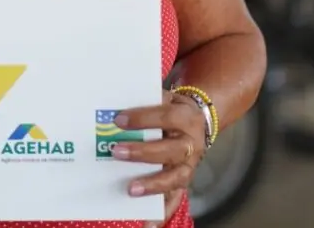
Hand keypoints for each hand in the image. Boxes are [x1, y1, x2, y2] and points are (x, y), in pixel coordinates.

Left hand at [111, 90, 208, 209]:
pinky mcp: (185, 181)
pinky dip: (163, 212)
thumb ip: (147, 101)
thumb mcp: (165, 98)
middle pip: (169, 150)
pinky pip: (176, 198)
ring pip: (175, 177)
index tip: (118, 120)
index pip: (166, 117)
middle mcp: (191, 143)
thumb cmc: (172, 108)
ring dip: (152, 184)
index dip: (143, 118)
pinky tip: (149, 224)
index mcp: (186, 118)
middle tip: (116, 152)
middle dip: (142, 152)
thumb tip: (114, 106)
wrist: (199, 119)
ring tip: (130, 190)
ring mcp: (189, 165)